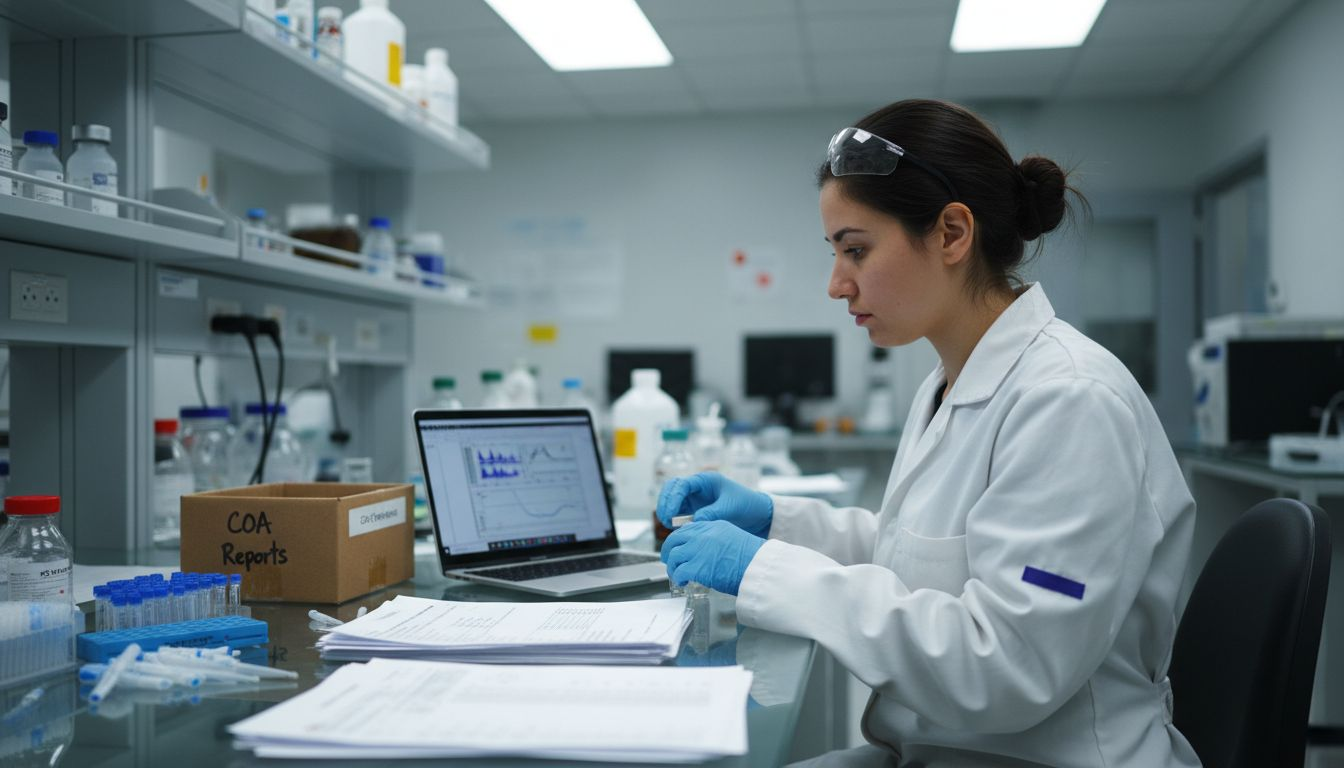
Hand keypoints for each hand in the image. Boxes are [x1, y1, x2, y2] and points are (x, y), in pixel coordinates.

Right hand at [657, 472, 772, 537]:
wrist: (758, 515)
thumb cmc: (747, 505)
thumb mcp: (730, 509)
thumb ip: (711, 514)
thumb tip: (693, 522)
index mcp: (705, 481)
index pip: (681, 484)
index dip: (672, 497)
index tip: (670, 514)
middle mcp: (697, 488)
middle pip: (671, 489)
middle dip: (664, 502)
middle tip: (665, 519)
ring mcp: (694, 499)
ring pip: (672, 500)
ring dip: (666, 510)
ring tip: (668, 525)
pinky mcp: (694, 510)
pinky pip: (678, 512)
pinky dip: (673, 519)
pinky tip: (675, 529)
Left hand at [660, 520, 764, 595]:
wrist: (759, 565)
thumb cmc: (752, 557)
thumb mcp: (732, 538)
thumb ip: (715, 541)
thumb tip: (705, 552)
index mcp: (712, 526)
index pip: (687, 530)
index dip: (679, 541)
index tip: (678, 548)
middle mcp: (702, 535)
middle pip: (674, 540)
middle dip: (669, 551)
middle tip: (670, 561)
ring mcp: (697, 550)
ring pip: (673, 556)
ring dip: (673, 567)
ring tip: (677, 575)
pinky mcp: (696, 567)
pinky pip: (678, 572)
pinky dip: (678, 578)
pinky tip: (682, 582)